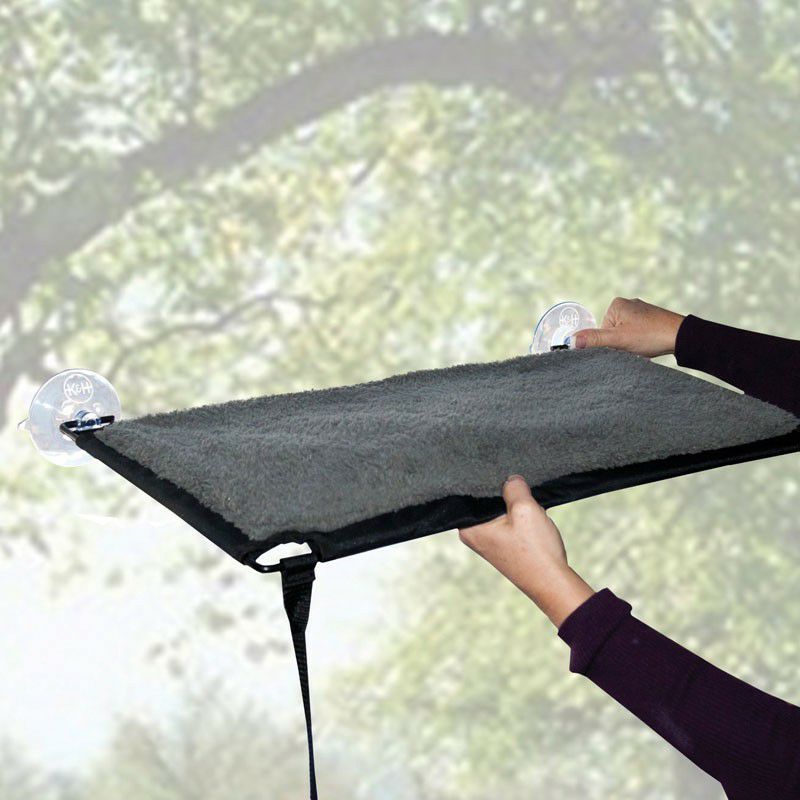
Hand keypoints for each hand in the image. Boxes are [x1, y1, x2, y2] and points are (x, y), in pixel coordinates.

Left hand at [458, 476, 593, 626]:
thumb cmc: (536, 551)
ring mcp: (488, 542)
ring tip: (529, 511)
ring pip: (500, 510)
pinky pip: (508, 521)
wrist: (553, 582)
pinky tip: (532, 520)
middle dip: (505, 495)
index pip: (471, 494)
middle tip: (522, 494)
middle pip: (487, 501)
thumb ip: (514, 487)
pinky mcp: (503, 545)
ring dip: (516, 507)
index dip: (490, 482)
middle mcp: (474, 535)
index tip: (505, 477)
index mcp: (469, 528)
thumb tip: (511, 479)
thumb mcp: (525, 509)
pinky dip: (521, 518)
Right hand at [574, 297, 684, 357]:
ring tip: (644, 345)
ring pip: (625, 334)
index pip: (602, 331)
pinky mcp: (650, 317)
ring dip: (631, 344)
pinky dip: (640, 341)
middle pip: (613, 332)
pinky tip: (649, 343)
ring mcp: (640, 310)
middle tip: (634, 347)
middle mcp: (627, 303)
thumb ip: (594, 340)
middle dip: (621, 344)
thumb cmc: (650, 335)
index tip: (623, 347)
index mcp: (616, 304)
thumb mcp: (618, 340)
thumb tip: (571, 341)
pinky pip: (636, 332)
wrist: (681, 336)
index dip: (610, 344)